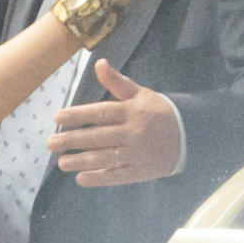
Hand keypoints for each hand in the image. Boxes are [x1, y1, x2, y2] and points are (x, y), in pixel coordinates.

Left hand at [48, 59, 180, 186]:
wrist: (192, 135)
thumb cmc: (159, 112)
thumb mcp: (141, 94)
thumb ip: (117, 82)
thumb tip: (99, 63)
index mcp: (131, 111)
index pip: (101, 112)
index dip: (79, 115)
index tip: (58, 116)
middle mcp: (133, 132)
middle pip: (99, 137)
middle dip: (73, 140)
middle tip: (51, 143)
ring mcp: (138, 154)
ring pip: (106, 158)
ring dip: (81, 161)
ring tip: (61, 163)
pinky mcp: (142, 171)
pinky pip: (118, 175)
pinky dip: (100, 178)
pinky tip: (81, 179)